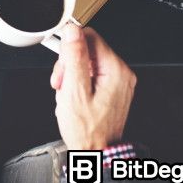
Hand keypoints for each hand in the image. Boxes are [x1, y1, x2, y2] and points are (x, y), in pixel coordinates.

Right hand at [50, 24, 136, 149]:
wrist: (96, 152)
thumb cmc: (87, 129)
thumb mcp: (74, 91)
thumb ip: (74, 58)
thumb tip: (73, 31)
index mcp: (116, 70)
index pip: (89, 36)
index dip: (69, 47)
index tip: (61, 64)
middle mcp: (121, 73)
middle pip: (87, 49)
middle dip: (68, 64)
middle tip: (62, 82)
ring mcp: (118, 81)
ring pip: (86, 61)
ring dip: (71, 74)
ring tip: (66, 93)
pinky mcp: (112, 88)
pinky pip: (90, 73)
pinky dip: (77, 81)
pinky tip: (73, 95)